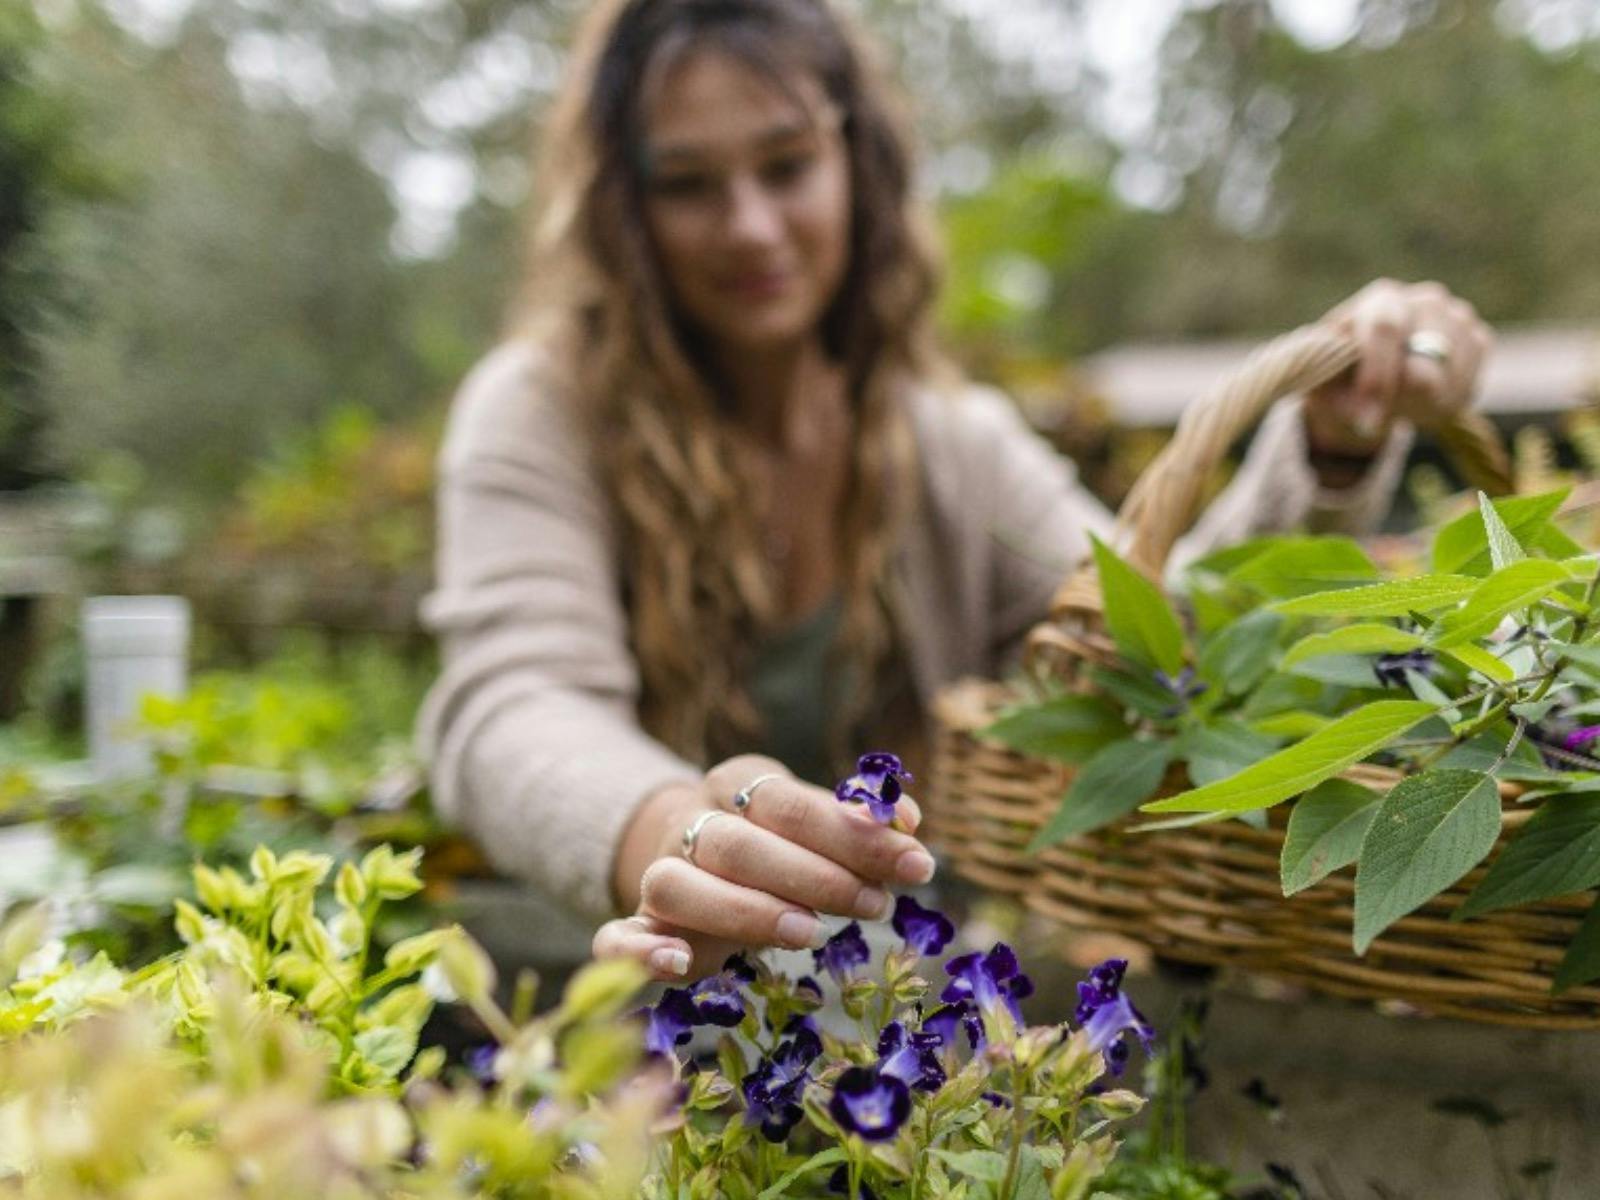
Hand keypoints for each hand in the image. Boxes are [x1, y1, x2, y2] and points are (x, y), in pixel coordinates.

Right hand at [592, 755, 935, 981]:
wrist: (696, 863)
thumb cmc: (780, 849)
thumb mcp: (818, 830)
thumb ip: (859, 828)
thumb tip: (911, 827)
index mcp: (737, 785)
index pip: (788, 800)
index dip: (851, 831)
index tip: (914, 862)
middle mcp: (692, 825)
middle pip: (738, 843)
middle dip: (815, 876)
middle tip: (875, 905)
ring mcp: (658, 875)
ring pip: (675, 883)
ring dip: (743, 910)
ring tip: (810, 935)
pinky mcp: (638, 926)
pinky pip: (614, 936)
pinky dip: (639, 950)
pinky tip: (680, 965)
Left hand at [1303, 278, 1492, 460]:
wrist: (1372, 381)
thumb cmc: (1339, 381)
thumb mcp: (1326, 386)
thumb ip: (1339, 387)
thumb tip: (1369, 399)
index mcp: (1381, 300)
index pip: (1385, 328)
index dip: (1378, 377)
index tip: (1366, 421)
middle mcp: (1425, 299)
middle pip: (1428, 347)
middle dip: (1405, 396)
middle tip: (1380, 427)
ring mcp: (1458, 317)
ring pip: (1452, 371)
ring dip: (1424, 404)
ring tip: (1397, 412)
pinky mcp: (1478, 340)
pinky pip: (1470, 381)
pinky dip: (1448, 404)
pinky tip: (1423, 407)